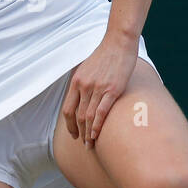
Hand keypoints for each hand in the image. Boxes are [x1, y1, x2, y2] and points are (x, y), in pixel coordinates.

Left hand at [61, 32, 137, 148]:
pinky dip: (98, 126)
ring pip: (88, 117)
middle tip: (83, 144)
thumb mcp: (87, 68)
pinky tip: (97, 135)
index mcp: (76, 81)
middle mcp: (84, 86)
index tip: (73, 134)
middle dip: (79, 132)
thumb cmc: (105, 55)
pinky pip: (101, 112)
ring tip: (90, 144)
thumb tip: (82, 97)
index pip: (68, 109)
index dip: (69, 124)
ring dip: (88, 133)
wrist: (119, 43)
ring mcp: (97, 88)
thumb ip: (83, 83)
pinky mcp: (111, 90)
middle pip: (77, 116)